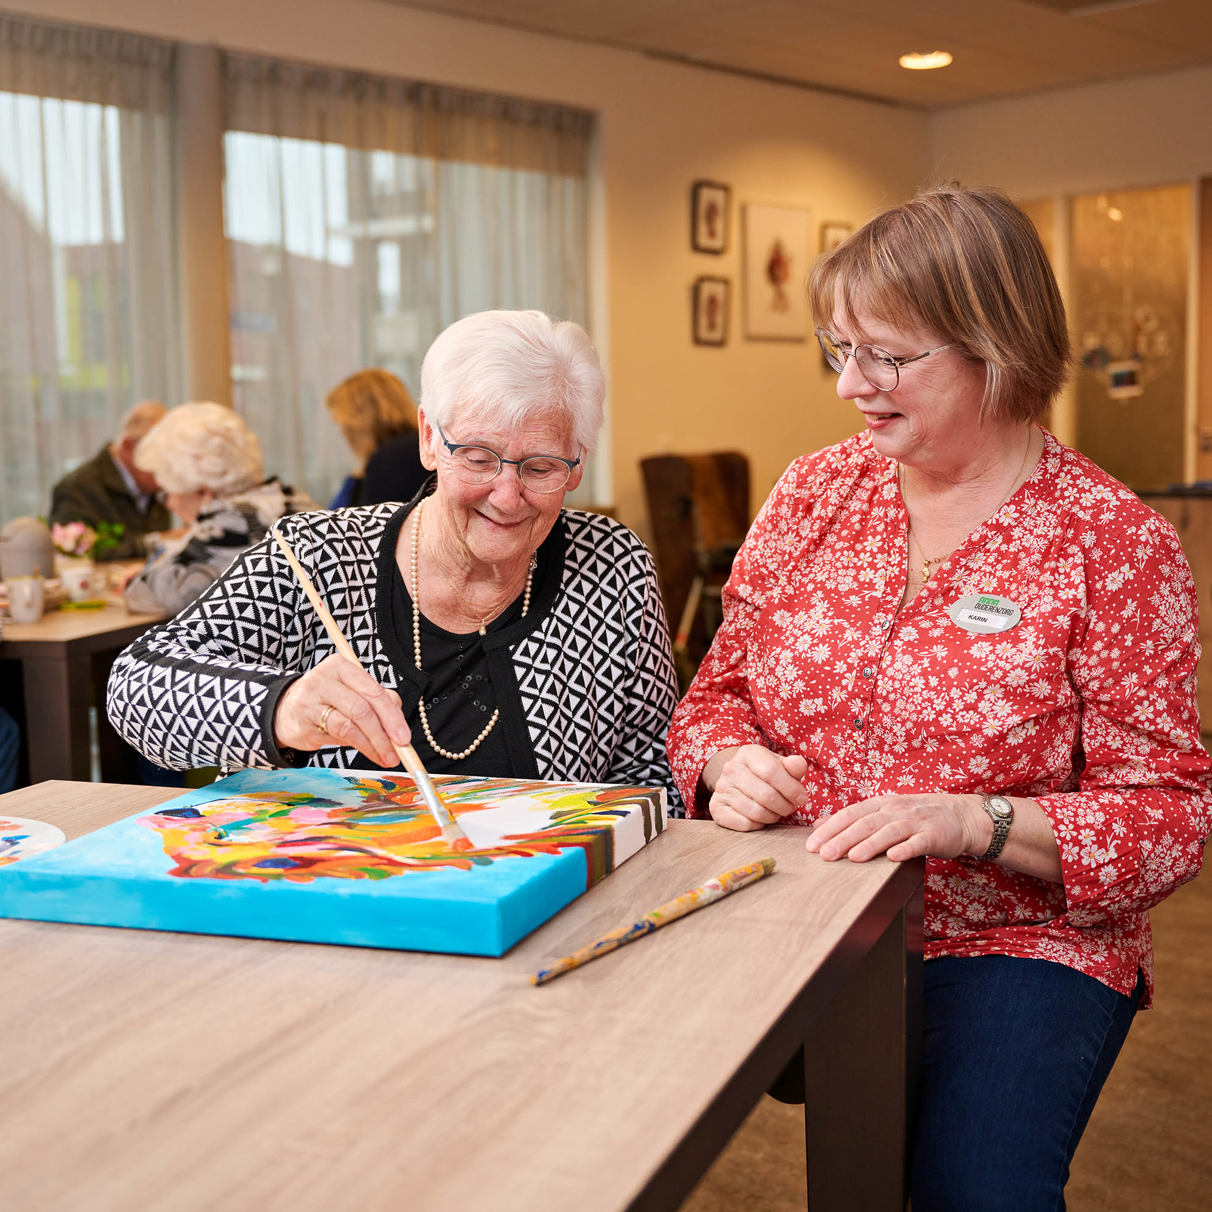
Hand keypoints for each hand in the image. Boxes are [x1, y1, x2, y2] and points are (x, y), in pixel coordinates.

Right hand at [273, 653, 412, 767]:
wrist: (284, 712)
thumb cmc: (327, 701)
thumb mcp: (352, 694)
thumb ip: (377, 703)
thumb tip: (399, 728)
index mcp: (341, 666)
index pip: (373, 691)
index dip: (392, 716)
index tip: (404, 737)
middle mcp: (325, 678)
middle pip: (364, 707)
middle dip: (385, 733)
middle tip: (399, 751)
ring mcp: (312, 698)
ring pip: (351, 723)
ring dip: (373, 744)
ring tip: (386, 757)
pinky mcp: (304, 720)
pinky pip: (337, 734)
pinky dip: (358, 747)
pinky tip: (369, 753)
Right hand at [701, 745, 808, 831]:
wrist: (737, 779)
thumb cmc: (765, 773)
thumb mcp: (781, 765)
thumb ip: (794, 766)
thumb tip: (799, 765)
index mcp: (748, 753)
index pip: (772, 771)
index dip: (792, 788)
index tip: (802, 798)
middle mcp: (730, 769)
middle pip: (765, 795)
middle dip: (785, 806)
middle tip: (790, 807)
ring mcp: (721, 788)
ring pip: (756, 812)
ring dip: (773, 816)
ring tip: (777, 812)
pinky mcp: (716, 808)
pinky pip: (744, 823)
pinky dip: (758, 824)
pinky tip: (761, 817)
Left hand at [805, 792, 986, 863]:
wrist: (960, 815)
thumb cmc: (916, 817)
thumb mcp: (884, 812)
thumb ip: (854, 818)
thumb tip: (820, 825)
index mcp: (880, 805)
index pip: (849, 815)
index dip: (830, 829)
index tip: (811, 845)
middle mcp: (894, 810)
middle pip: (864, 824)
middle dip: (842, 839)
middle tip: (824, 855)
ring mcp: (915, 822)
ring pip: (888, 832)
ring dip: (870, 844)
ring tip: (852, 857)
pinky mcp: (934, 835)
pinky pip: (918, 843)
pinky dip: (905, 849)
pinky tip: (892, 858)